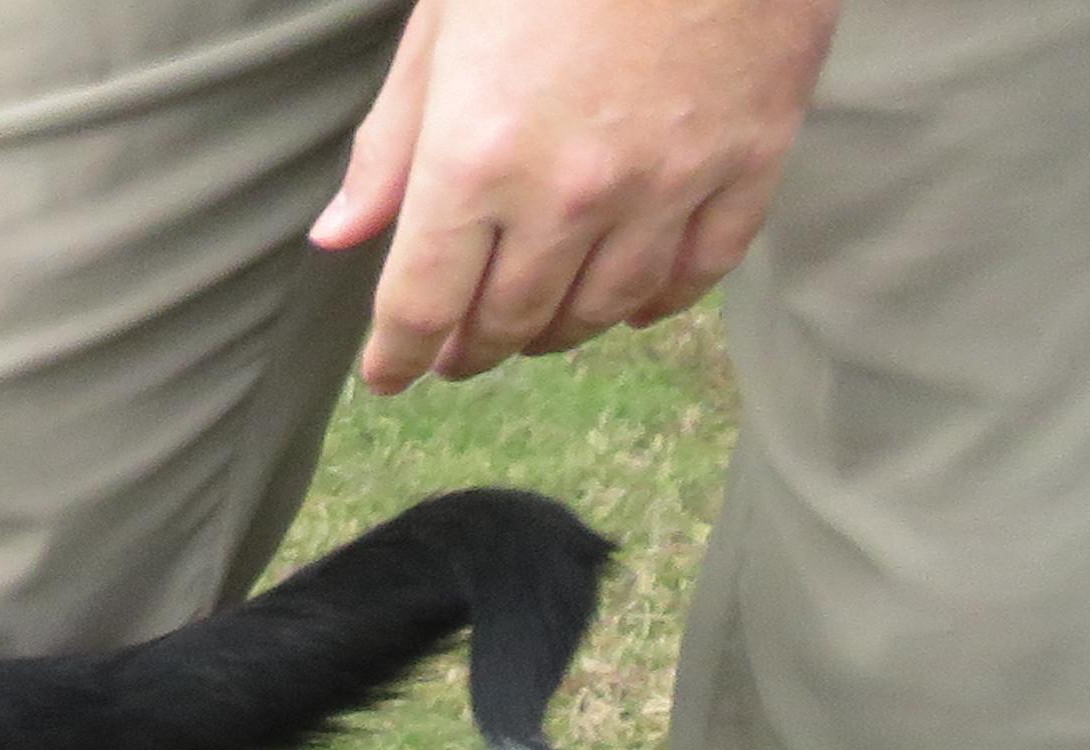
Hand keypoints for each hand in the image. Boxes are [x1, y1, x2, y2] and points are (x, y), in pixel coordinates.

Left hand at [309, 0, 842, 392]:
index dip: (397, 355)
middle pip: (508, 322)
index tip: (389, 374)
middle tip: (458, 349)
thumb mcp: (447, 19)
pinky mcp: (751, 156)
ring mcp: (666, 182)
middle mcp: (568, 193)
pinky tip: (630, 300)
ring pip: (601, 311)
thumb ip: (394, 139)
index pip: (420, 306)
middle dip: (471, 348)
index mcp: (475, 160)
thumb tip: (338, 239)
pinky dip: (657, 300)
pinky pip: (699, 271)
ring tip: (534, 322)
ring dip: (557, 330)